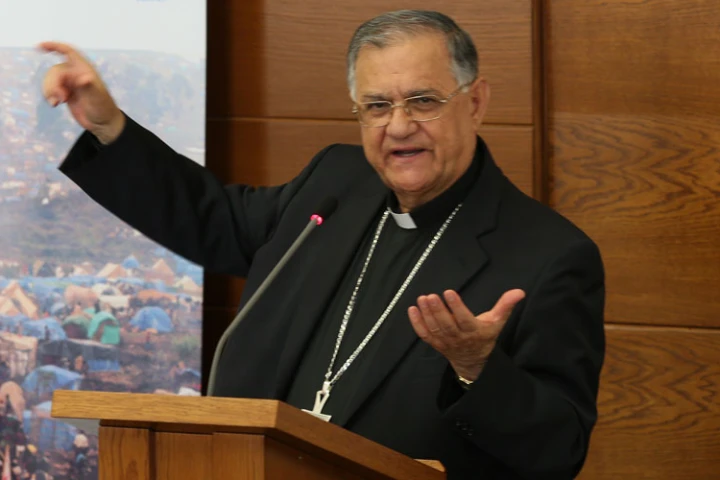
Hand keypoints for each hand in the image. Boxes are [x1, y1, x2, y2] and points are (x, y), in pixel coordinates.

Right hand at [38, 41, 124, 143]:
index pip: (68, 52)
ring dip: (49, 90)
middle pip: (55, 71)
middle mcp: (75, 74)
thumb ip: (89, 87)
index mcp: (84, 69)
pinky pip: (51, 89)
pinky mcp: (65, 93)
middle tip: (61, 98)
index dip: (54, 46)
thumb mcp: (97, 98)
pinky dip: (49, 95)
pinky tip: (54, 104)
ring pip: (50, 80)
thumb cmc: (103, 108)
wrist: (102, 124)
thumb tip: (83, 78)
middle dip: (52, 83)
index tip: (40, 47)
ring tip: (56, 103)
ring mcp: (70, 83)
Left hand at [408, 289, 525, 380]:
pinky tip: (412, 309)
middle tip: (431, 295)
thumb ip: (506, 305)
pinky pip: (424, 335)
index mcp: (474, 331)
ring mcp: (445, 342)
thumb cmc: (485, 336)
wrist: (474, 360)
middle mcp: (458, 338)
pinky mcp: (435, 343)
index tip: (449, 292)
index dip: (456, 306)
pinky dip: (416, 323)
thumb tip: (519, 291)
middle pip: (447, 325)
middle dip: (438, 310)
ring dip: (426, 314)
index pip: (464, 319)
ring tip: (422, 298)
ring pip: (434, 329)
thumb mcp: (497, 322)